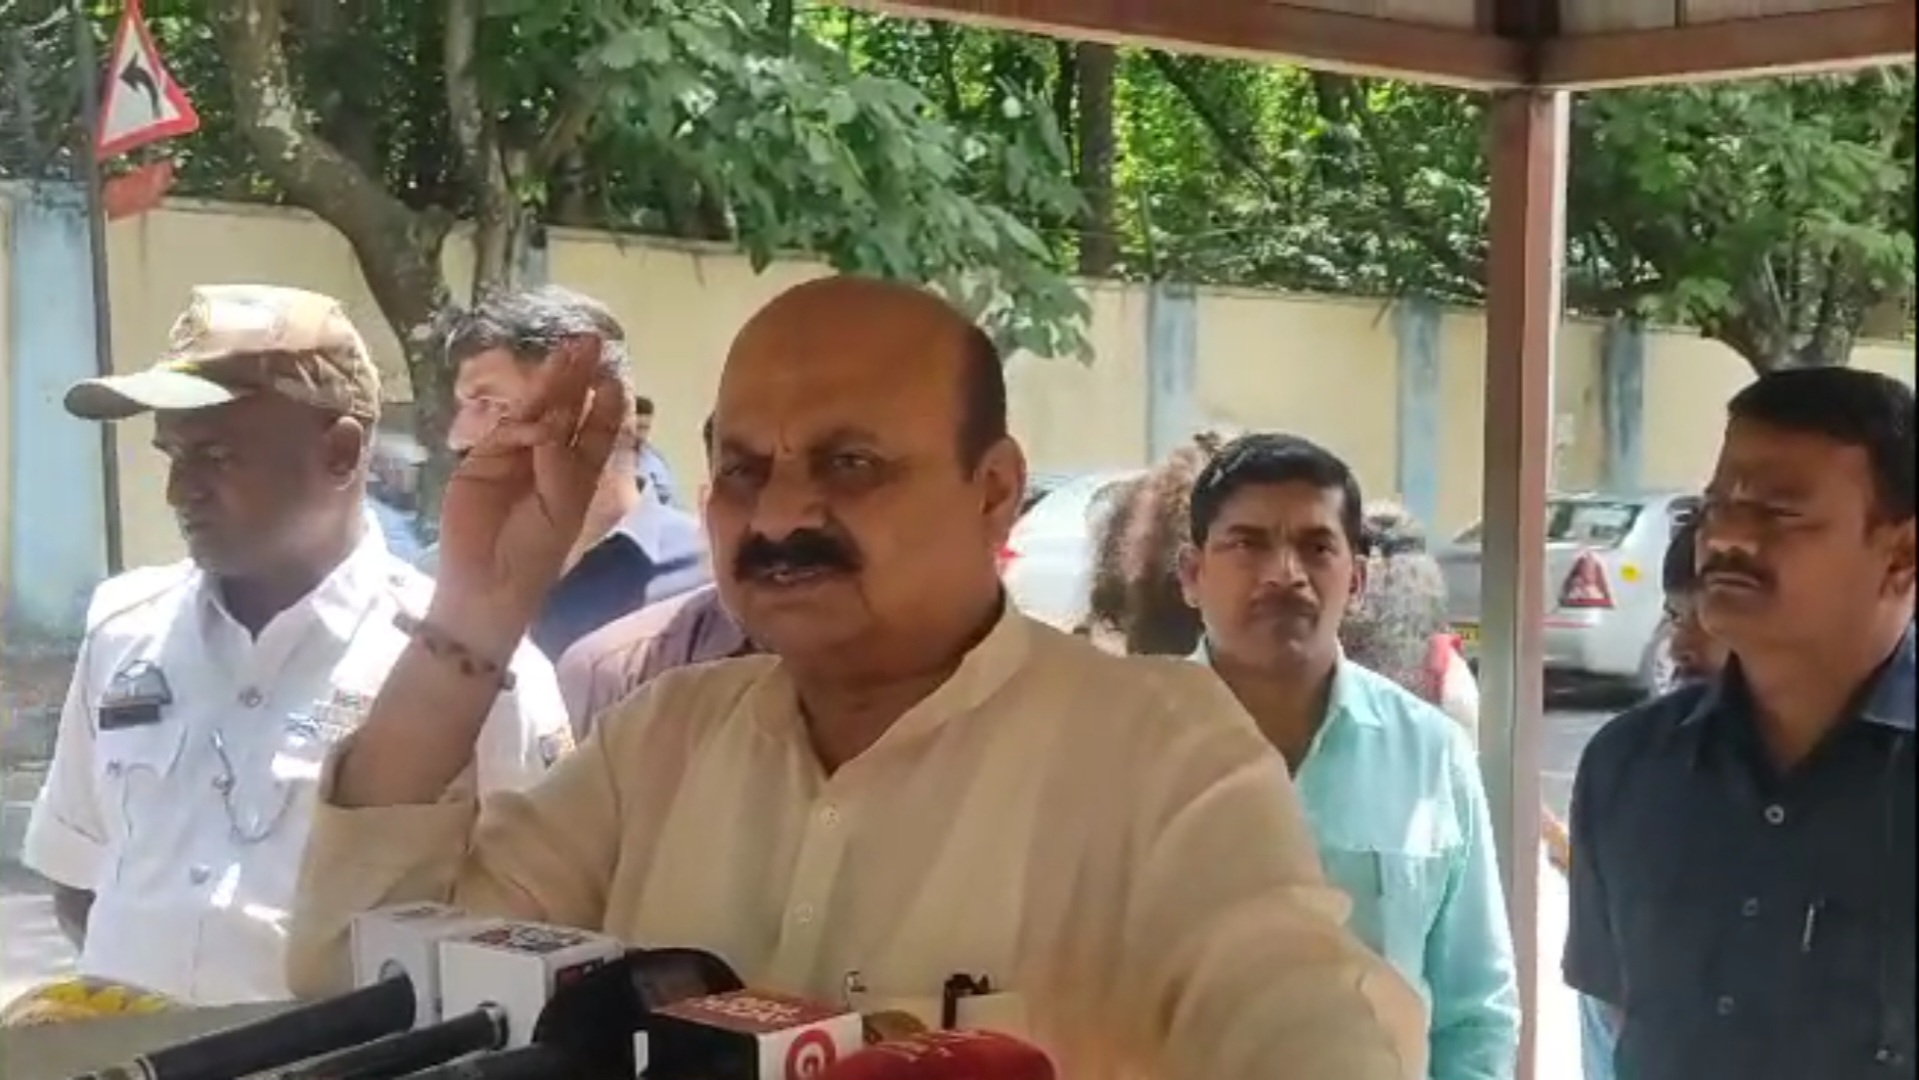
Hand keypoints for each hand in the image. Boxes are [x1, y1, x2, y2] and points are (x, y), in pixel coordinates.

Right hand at [431, 335, 628, 651]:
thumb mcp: (561, 509)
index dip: (607, 401)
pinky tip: (537, 408)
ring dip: (551, 382)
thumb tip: (556, 419)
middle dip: (579, 377)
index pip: (599, 428)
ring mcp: (517, 452)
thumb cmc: (535, 552)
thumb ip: (561, 463)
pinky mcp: (485, 455)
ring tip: (567, 352)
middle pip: (568, 409)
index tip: (615, 374)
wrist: (486, 580)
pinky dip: (521, 417)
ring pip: (536, 410)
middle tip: (591, 342)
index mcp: (581, 472)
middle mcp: (551, 455)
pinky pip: (505, 426)